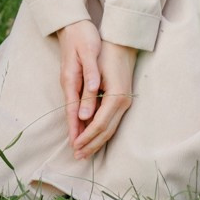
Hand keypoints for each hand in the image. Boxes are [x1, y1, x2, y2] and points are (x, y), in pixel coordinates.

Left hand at [57, 20, 135, 159]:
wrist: (122, 42)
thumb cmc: (106, 54)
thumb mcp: (95, 73)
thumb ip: (89, 97)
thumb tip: (82, 119)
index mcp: (116, 97)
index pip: (99, 124)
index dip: (86, 136)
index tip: (74, 146)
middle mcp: (123, 103)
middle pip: (106, 131)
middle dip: (91, 144)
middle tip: (77, 156)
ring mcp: (125, 103)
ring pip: (110, 129)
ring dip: (96, 142)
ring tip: (84, 152)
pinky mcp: (123, 100)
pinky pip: (112, 122)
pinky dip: (102, 132)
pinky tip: (93, 138)